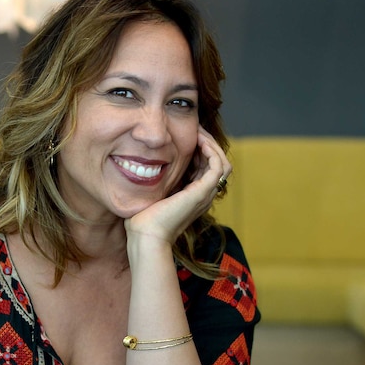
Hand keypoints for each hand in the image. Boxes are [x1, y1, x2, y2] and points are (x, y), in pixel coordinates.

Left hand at [125, 126, 230, 246]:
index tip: (186, 135)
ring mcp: (205, 194)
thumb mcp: (151, 194)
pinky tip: (198, 142)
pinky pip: (218, 166)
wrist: (146, 236)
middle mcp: (203, 195)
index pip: (205, 167)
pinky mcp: (202, 193)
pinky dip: (212, 151)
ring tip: (198, 131)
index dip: (199, 149)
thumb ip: (155, 182)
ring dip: (212, 144)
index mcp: (193, 196)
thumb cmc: (142, 220)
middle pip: (217, 163)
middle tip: (195, 128)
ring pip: (222, 163)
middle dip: (207, 143)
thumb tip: (143, 165)